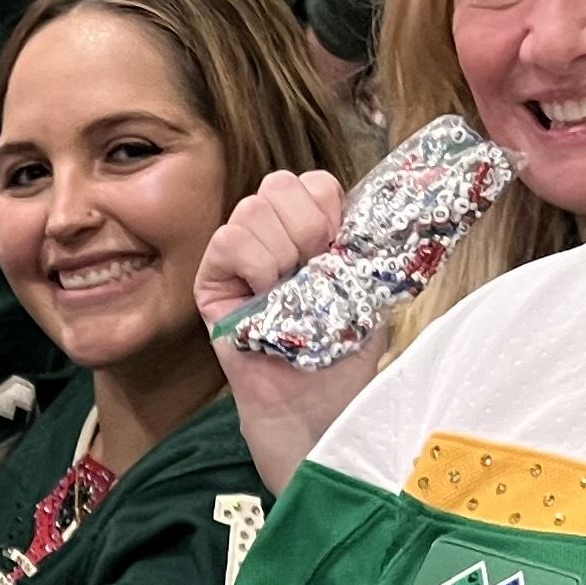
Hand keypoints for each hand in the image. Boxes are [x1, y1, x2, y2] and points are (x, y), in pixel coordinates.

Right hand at [193, 168, 372, 493]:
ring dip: (283, 249)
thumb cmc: (339, 353)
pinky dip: (254, 264)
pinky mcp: (211, 282)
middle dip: (306, 223)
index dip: (328, 204)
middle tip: (314, 267)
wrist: (316, 402)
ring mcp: (237, 258)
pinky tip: (264, 294)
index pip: (312, 182)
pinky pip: (229, 240)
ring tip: (290, 288)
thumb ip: (362, 244)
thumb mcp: (366, 287)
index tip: (338, 243)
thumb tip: (374, 210)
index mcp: (308, 233)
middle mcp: (270, 238)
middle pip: (278, 183)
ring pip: (252, 208)